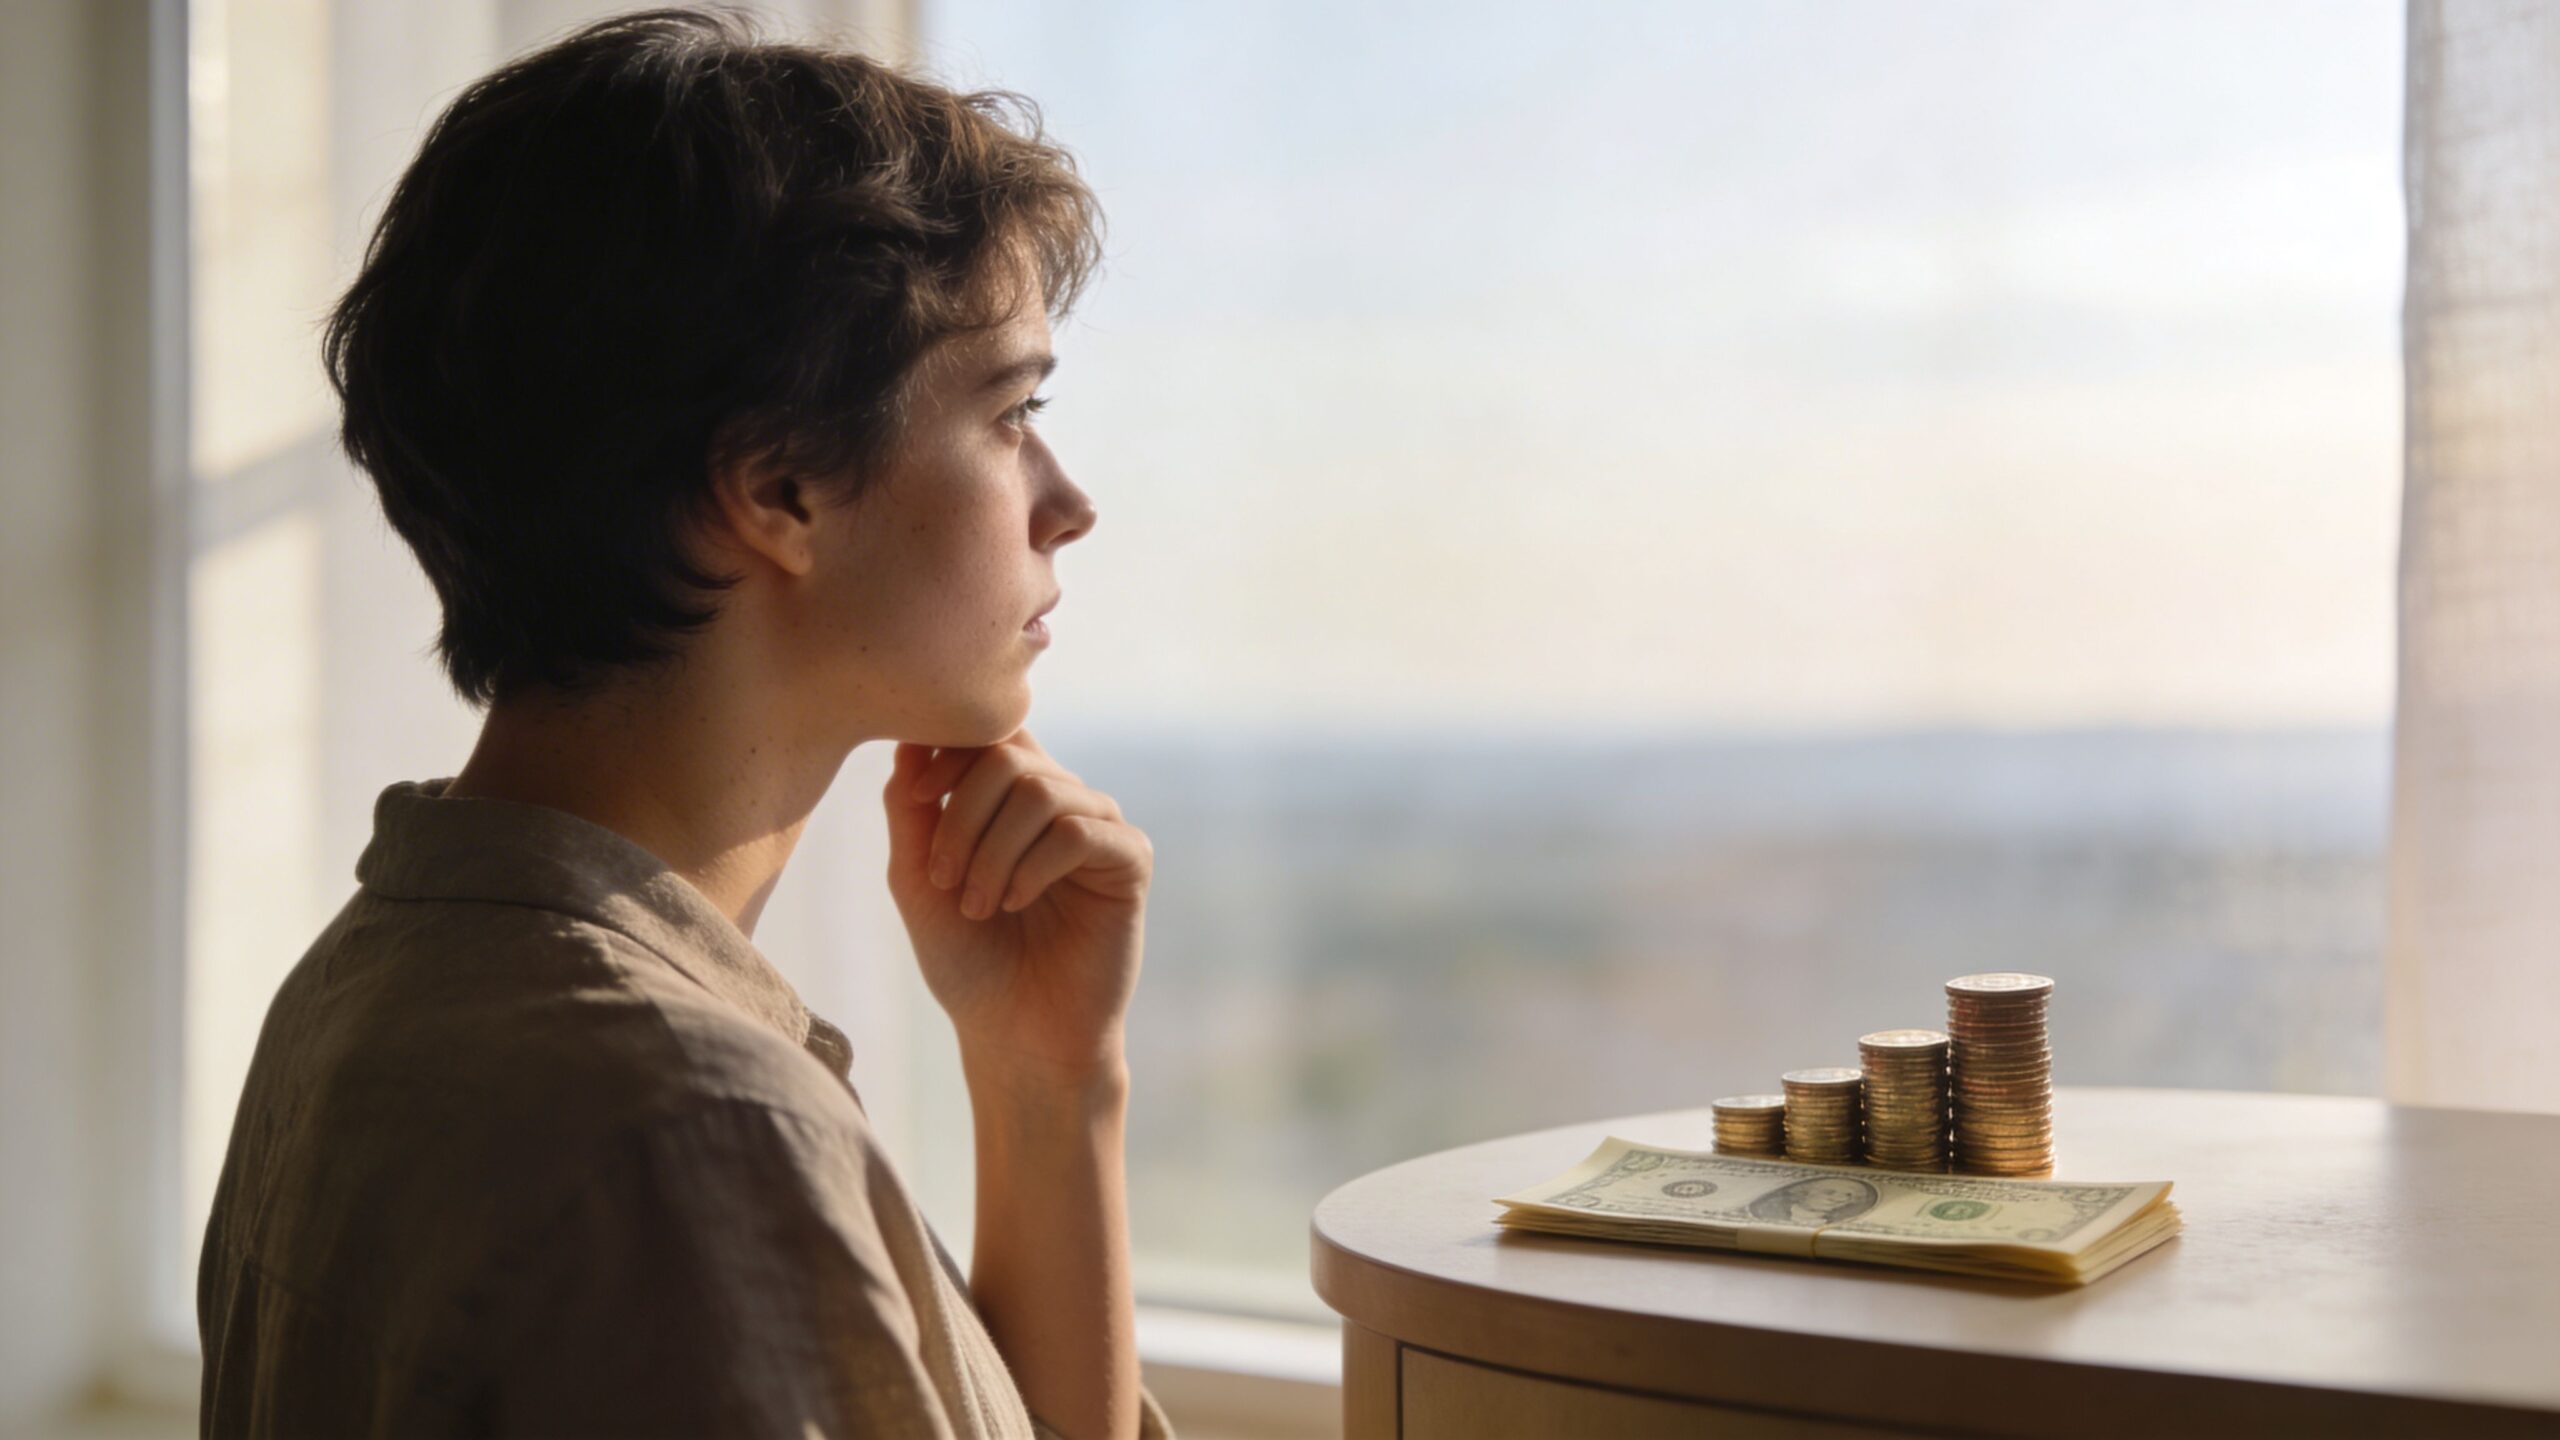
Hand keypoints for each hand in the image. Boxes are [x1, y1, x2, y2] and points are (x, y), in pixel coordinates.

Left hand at [882, 730, 1150, 1081]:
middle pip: (1007, 755)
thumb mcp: (918, 877)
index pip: (989, 732)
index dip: (947, 750)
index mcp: (1011, 797)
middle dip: (961, 815)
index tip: (915, 800)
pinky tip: (1016, 905)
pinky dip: (1033, 867)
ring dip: (992, 850)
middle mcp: (1060, 800)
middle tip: (943, 880)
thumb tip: (912, 737)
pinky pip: (1079, 831)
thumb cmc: (968, 960)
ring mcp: (1098, 826)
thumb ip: (911, 808)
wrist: (1016, 1035)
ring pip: (1041, 790)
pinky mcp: (1129, 861)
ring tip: (978, 906)